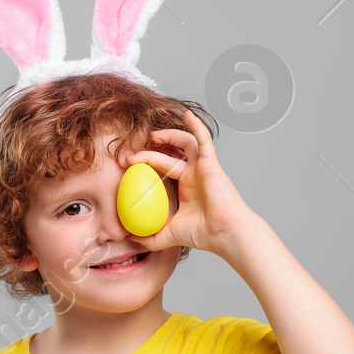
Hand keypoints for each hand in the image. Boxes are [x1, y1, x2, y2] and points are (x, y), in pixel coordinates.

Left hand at [123, 109, 254, 254]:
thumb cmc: (203, 233)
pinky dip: (196, 126)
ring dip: (170, 134)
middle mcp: (195, 173)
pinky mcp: (211, 163)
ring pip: (186, 142)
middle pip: (173, 151)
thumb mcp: (168, 234)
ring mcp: (203, 167)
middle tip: (138, 146)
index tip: (130, 162)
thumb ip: (150, 236)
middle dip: (155, 146)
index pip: (166, 165)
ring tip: (154, 135)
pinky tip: (188, 115)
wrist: (223, 233)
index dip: (148, 160)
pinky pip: (204, 139)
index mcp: (187, 185)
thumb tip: (130, 238)